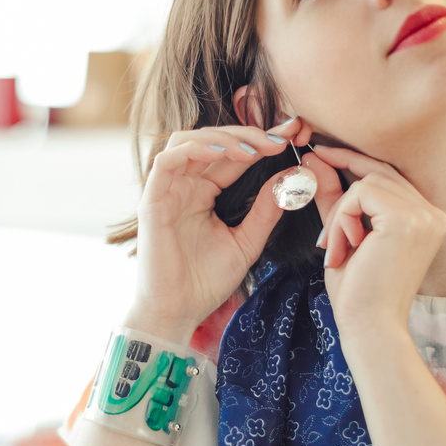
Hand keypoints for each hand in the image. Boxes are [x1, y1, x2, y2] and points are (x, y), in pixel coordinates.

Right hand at [129, 117, 305, 338]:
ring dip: (222, 137)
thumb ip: (266, 210)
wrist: (178, 312)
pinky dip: (195, 149)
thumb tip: (290, 178)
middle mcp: (185, 186)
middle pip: (212, 140)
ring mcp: (167, 191)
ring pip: (188, 140)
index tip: (294, 136)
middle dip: (247, 133)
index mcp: (204, 192)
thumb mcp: (247, 242)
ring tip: (254, 148)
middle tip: (280, 138)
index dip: (261, 142)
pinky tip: (224, 153)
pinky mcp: (152, 200)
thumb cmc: (206, 282)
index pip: (232, 155)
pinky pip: (167, 161)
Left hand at [299, 143, 445, 333]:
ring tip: (335, 250)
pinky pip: (360, 193)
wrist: (369, 327)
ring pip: (365, 183)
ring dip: (339, 215)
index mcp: (427, 218)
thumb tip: (317, 160)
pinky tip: (341, 251)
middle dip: (340, 183)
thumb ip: (336, 198)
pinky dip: (341, 220)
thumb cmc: (358, 292)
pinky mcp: (407, 219)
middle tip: (312, 180)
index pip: (387, 175)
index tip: (320, 153)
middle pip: (378, 172)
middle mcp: (434, 213)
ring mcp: (425, 215)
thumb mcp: (345, 236)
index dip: (353, 161)